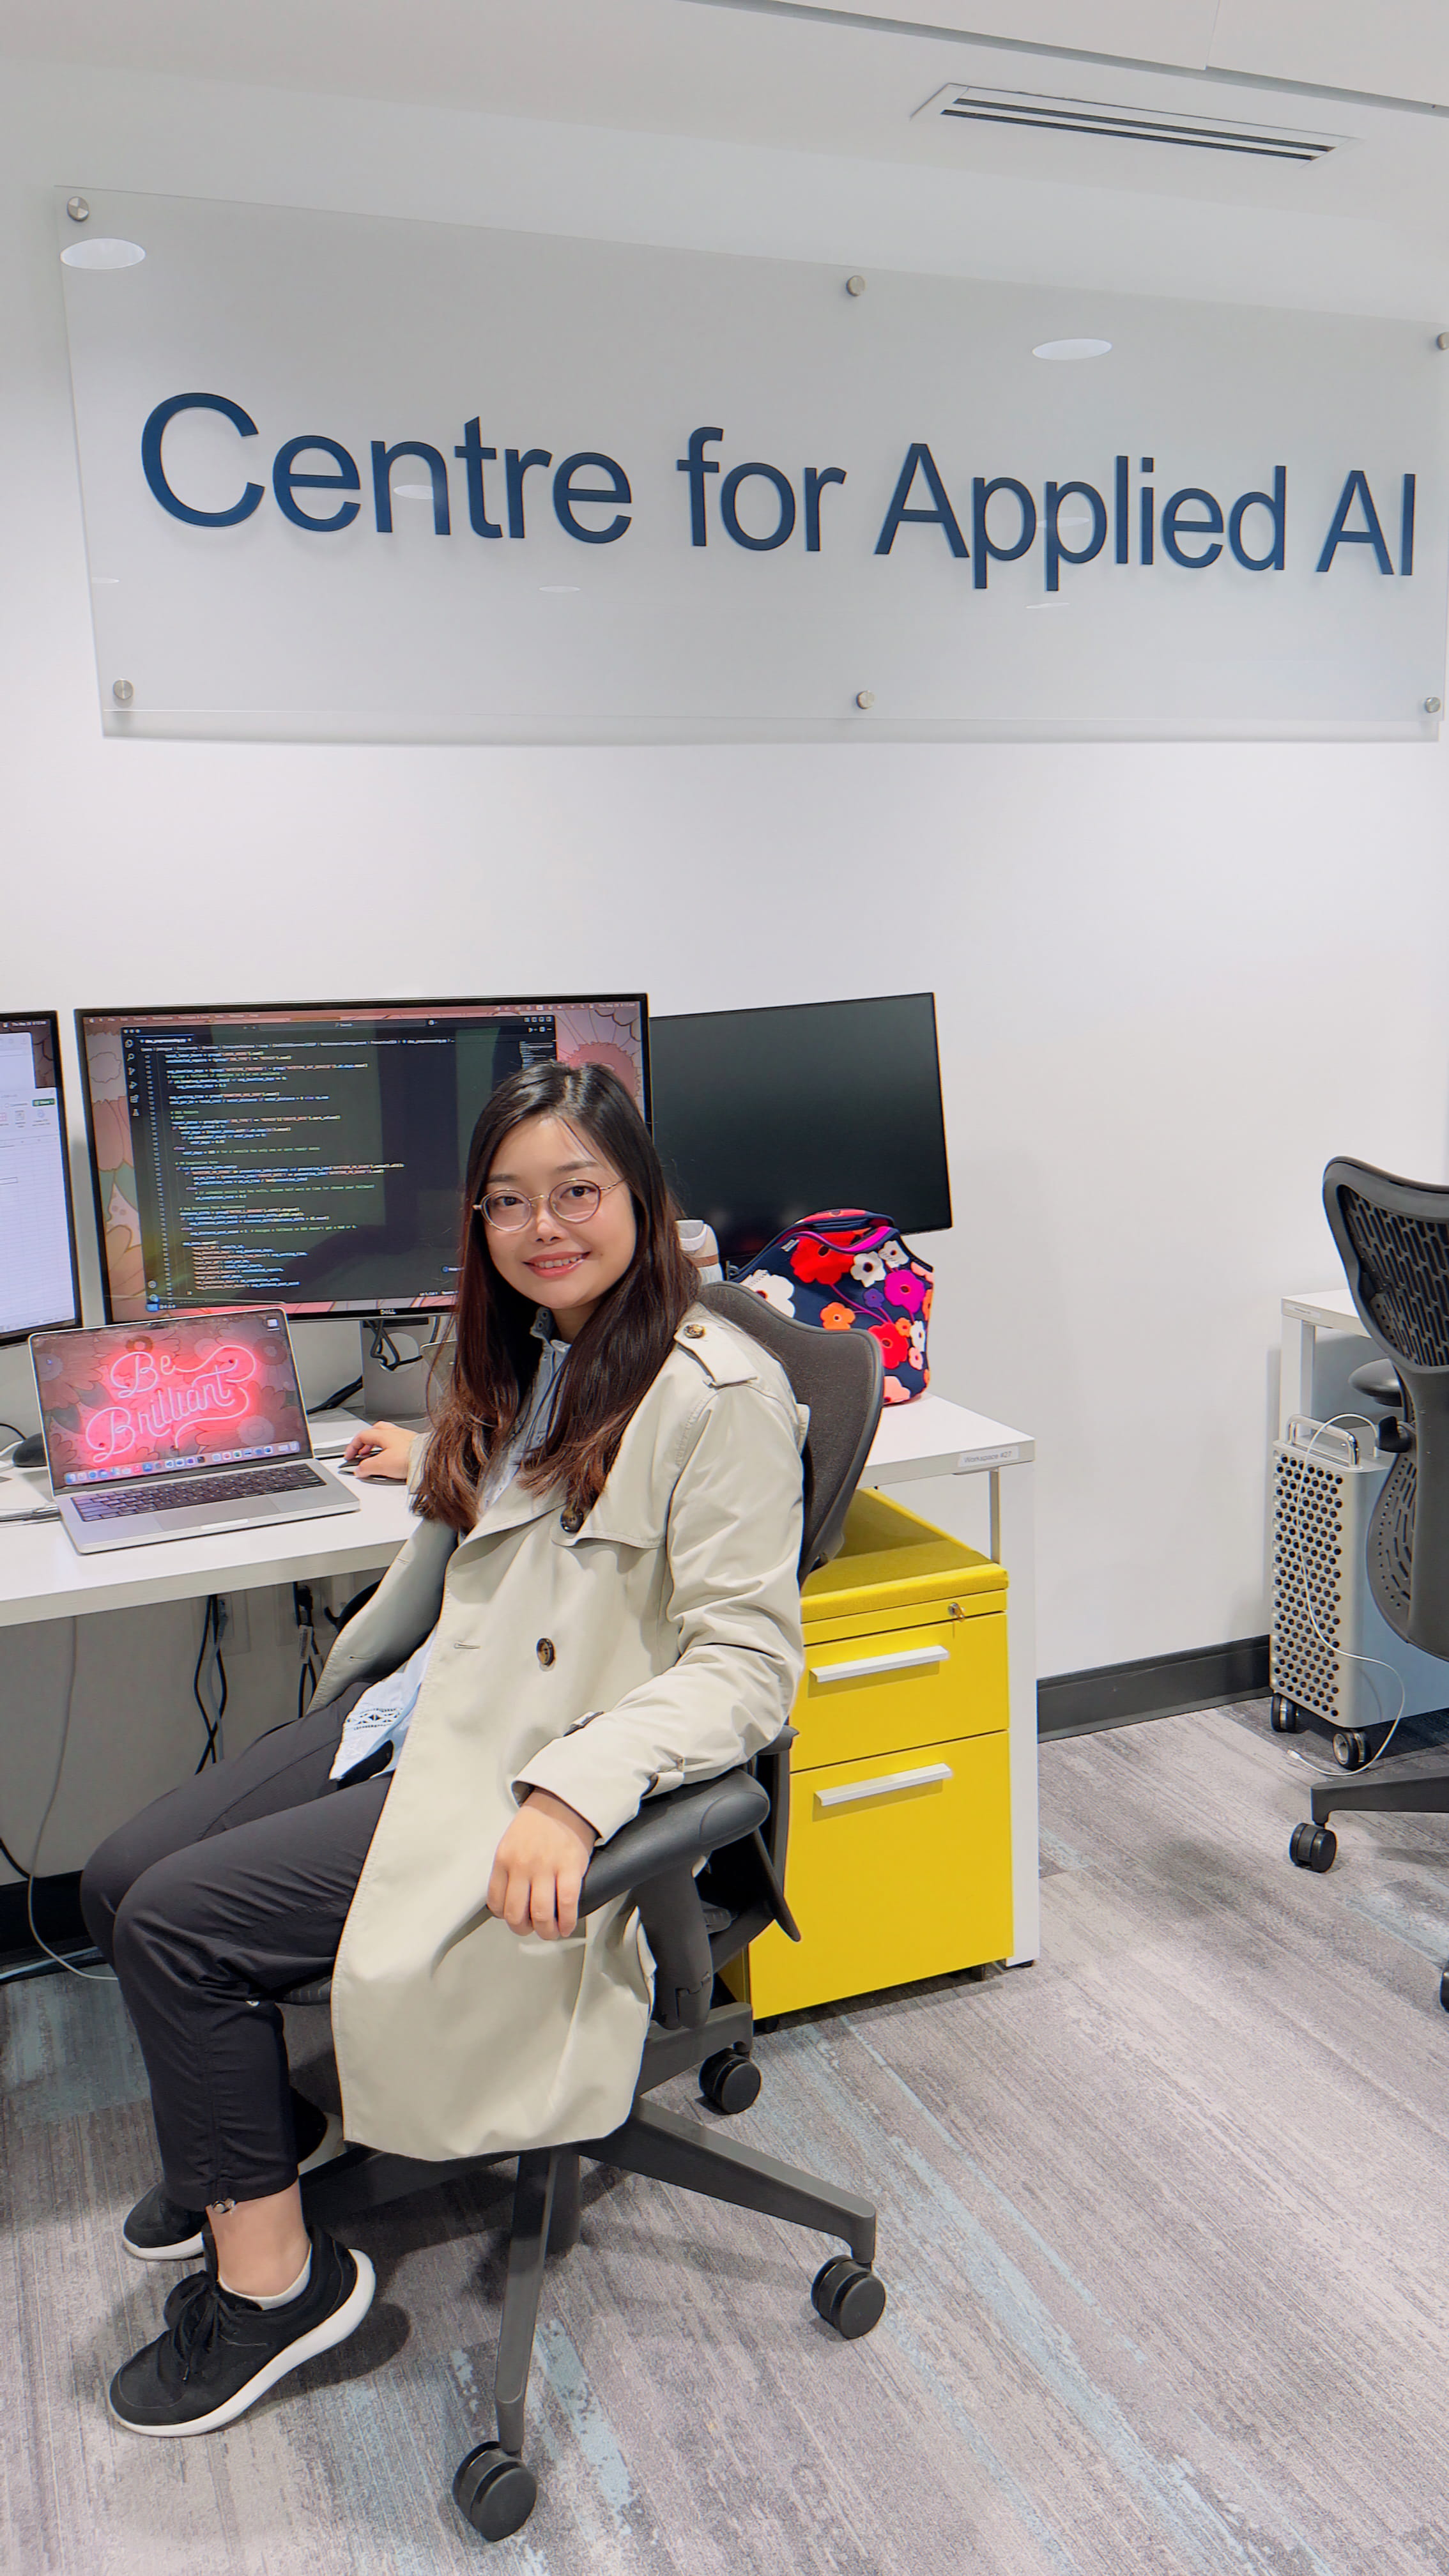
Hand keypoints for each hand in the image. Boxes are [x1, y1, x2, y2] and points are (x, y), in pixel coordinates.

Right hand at [343, 1420, 413, 1481]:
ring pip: (387, 1438)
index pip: (362, 1435)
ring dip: (378, 1447)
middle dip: (366, 1443)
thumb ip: (366, 1467)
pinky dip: (390, 1452)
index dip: (352, 1446)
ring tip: (374, 1458)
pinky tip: (390, 1462)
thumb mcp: (381, 1465)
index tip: (349, 1456)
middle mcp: (395, 1433)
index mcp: (384, 1434)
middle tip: (361, 1454)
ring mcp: (405, 1438)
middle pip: (375, 1432)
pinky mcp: (413, 1447)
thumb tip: (359, 1470)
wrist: (429, 1461)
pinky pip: (397, 1446)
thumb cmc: (409, 1458)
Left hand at [487, 1789, 597, 1939]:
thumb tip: (508, 1900)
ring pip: (541, 1914)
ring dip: (546, 1931)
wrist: (563, 1803)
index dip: (505, 1917)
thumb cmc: (538, 1825)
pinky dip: (566, 1921)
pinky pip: (567, 1904)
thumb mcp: (510, 1843)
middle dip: (523, 1929)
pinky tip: (567, 1926)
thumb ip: (507, 1870)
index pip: (495, 1902)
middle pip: (516, 1913)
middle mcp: (522, 1865)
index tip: (513, 1919)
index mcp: (504, 1859)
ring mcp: (546, 1867)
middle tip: (531, 1930)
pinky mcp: (570, 1868)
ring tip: (551, 1932)